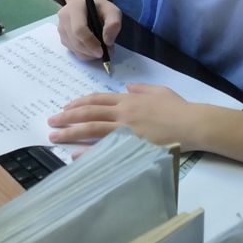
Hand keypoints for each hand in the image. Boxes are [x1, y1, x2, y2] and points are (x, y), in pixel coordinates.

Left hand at [48, 83, 197, 149]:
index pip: (98, 99)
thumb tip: (127, 88)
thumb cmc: (178, 108)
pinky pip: (104, 148)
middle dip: (67, 117)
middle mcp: (123, 112)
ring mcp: (125, 129)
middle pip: (89, 113)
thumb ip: (141, 89)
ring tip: (54, 137)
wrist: (191, 123)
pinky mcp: (130, 145)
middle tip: (51, 122)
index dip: (79, 103)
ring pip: (91, 129)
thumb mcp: (159, 91)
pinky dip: (87, 151)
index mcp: (129, 99)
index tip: (65, 107)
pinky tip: (74, 155)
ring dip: (70, 133)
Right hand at [57, 0, 121, 60]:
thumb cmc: (101, 9)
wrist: (88, 7)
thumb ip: (114, 23)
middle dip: (91, 51)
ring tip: (100, 49)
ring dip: (88, 54)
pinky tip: (92, 48)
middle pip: (75, 42)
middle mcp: (64, 18)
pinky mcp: (62, 37)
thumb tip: (107, 41)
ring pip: (74, 49)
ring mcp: (61, 28)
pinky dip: (84, 54)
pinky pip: (72, 51)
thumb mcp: (112, 11)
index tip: (102, 51)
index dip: (90, 43)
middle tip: (104, 53)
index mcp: (75, 8)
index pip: (79, 29)